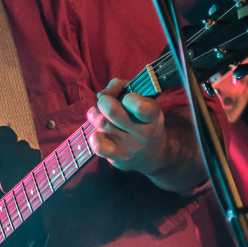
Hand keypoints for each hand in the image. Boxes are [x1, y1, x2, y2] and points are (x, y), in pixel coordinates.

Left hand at [86, 78, 208, 193]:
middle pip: (112, 111)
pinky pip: (99, 147)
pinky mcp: (119, 158)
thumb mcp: (143, 100)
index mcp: (153, 116)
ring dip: (95, 116)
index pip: (139, 105)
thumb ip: (122, 87)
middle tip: (105, 103)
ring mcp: (131, 147)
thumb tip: (101, 94)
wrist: (153, 155)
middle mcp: (144, 133)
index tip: (126, 98)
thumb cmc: (142, 120)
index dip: (127, 97)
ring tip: (97, 114)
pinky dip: (94, 137)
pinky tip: (97, 133)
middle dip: (104, 102)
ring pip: (102, 124)